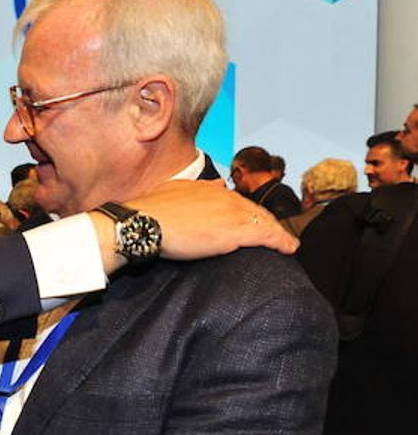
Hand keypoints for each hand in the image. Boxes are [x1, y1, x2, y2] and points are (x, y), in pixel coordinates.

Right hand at [124, 180, 298, 260]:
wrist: (145, 222)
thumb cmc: (152, 211)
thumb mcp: (174, 192)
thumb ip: (196, 191)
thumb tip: (213, 186)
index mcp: (211, 190)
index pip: (238, 202)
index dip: (249, 213)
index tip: (254, 221)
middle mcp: (226, 197)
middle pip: (255, 211)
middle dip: (268, 222)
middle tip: (279, 235)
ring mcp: (232, 213)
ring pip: (265, 222)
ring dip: (279, 233)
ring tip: (287, 243)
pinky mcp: (236, 232)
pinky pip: (266, 236)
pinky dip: (281, 241)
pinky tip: (289, 248)